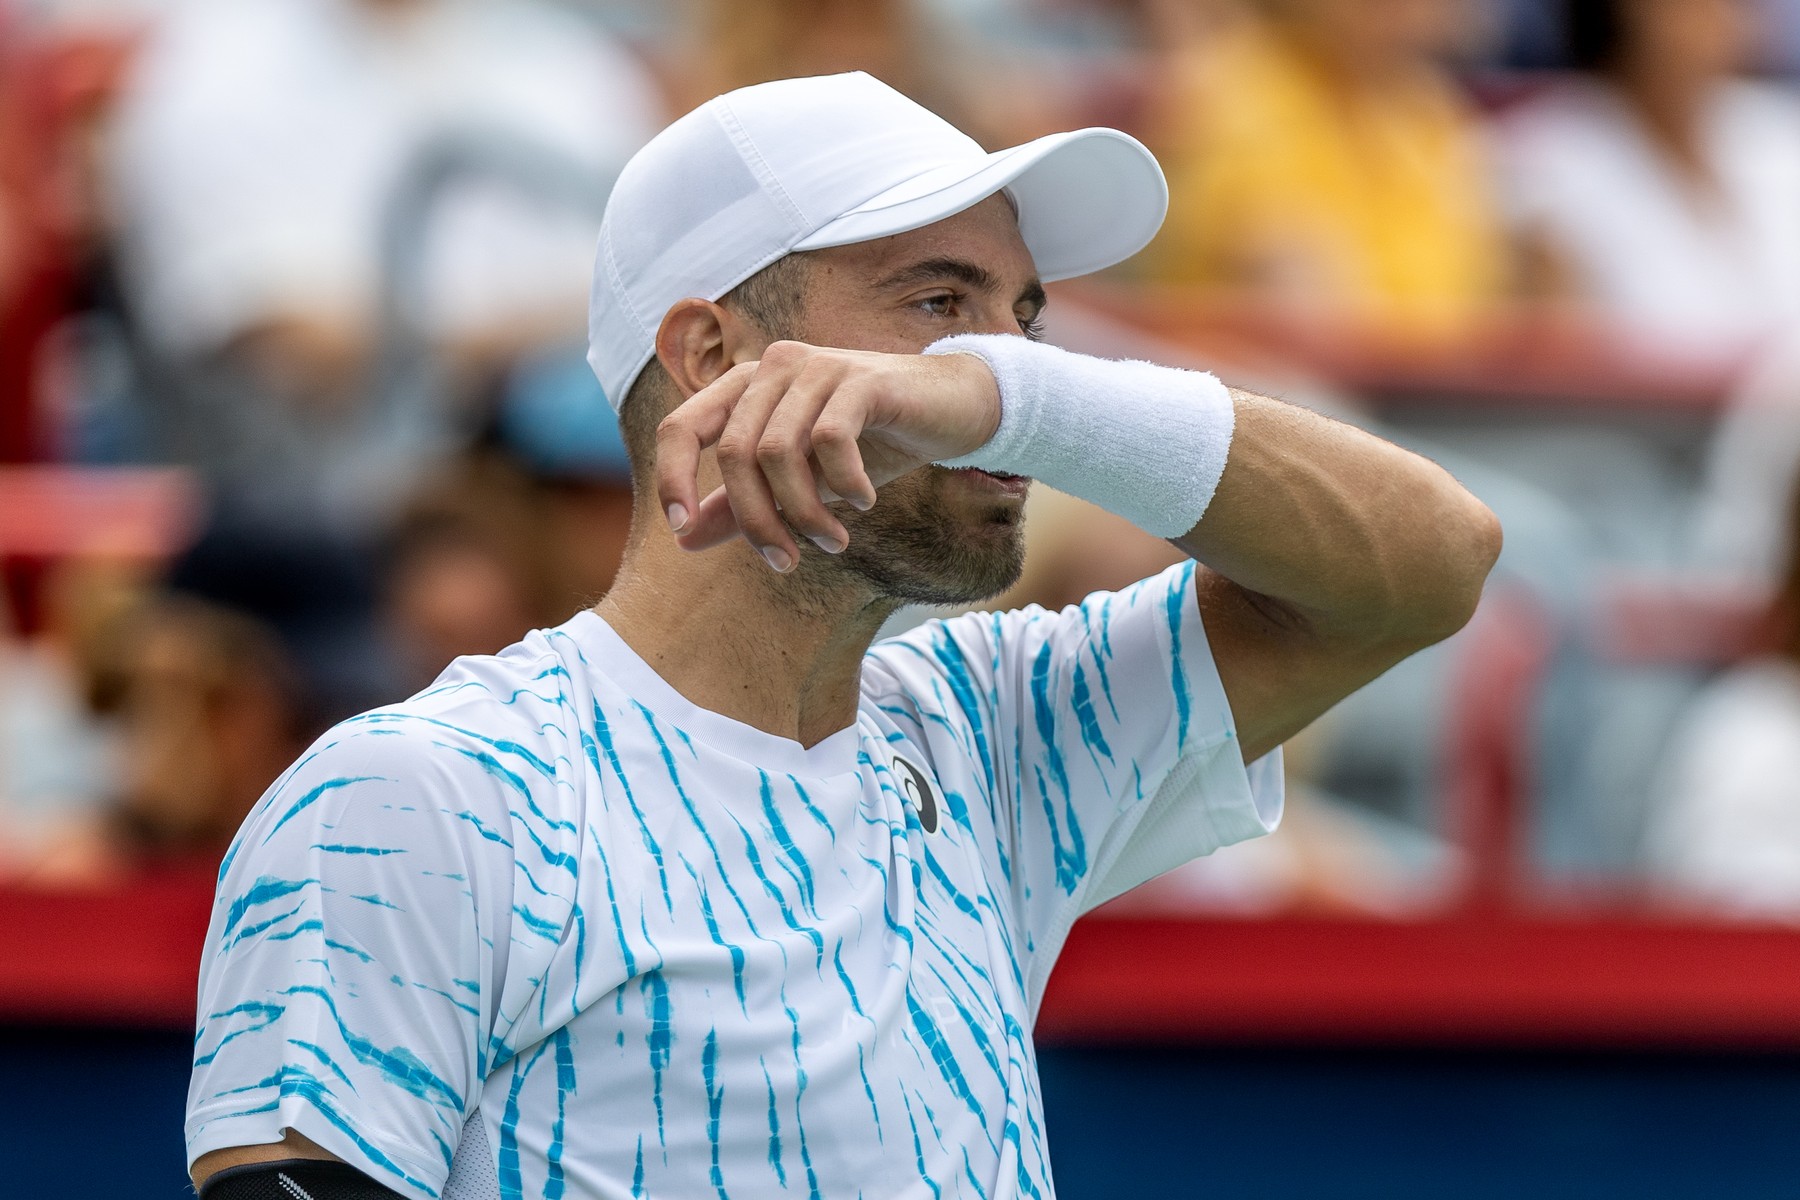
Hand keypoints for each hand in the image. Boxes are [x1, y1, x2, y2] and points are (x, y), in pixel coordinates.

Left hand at [655, 341, 999, 569]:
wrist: (952, 410)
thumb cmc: (870, 444)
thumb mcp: (801, 481)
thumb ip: (742, 503)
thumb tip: (683, 541)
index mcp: (747, 386)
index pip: (681, 427)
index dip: (672, 480)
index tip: (682, 534)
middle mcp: (774, 366)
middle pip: (734, 454)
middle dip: (757, 520)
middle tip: (787, 562)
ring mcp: (817, 366)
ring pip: (778, 453)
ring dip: (804, 513)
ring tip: (834, 542)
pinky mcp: (861, 379)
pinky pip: (830, 441)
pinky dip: (844, 485)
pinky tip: (864, 502)